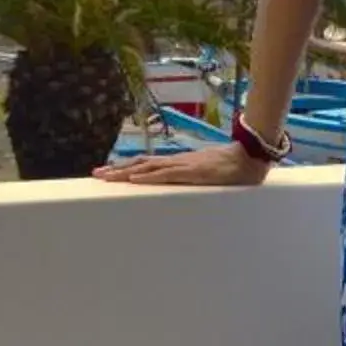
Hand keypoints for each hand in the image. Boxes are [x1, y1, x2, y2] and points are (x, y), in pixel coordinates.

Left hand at [93, 143, 272, 187]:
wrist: (248, 157)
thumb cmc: (232, 168)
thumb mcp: (207, 176)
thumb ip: (194, 180)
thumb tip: (186, 187)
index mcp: (178, 164)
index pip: (147, 165)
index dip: (127, 168)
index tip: (109, 172)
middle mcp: (176, 162)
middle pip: (140, 164)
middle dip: (118, 170)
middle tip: (96, 174)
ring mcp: (182, 165)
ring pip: (147, 168)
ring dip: (125, 172)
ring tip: (106, 176)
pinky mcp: (190, 172)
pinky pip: (165, 175)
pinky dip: (147, 177)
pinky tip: (134, 179)